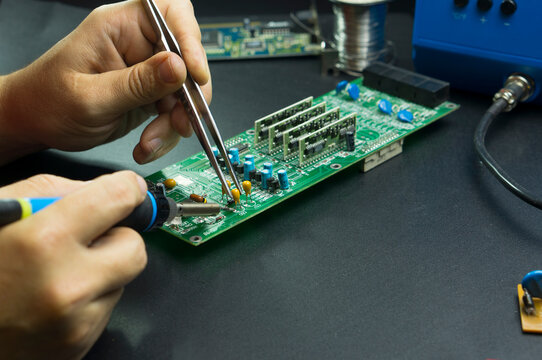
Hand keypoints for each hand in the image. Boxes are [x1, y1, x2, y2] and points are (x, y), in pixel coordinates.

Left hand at [0, 0, 210, 164]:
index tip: (195, 73)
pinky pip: (174, 110)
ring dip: (176, 121)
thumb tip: (179, 67)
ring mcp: (145, 71)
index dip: (190, 39)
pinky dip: (167, 132)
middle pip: (186, 57)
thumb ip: (137, 83)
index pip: (171, 14)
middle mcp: (136, 45)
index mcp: (118, 28)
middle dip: (187, 94)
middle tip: (181, 121)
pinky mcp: (149, 94)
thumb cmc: (48, 102)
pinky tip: (148, 144)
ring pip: (184, 90)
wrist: (35, 124)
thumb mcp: (92, 97)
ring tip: (152, 141)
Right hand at [0, 171, 147, 359]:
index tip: (127, 190)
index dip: (125, 189)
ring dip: (100, 272)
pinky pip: (105, 309)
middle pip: (134, 247)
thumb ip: (53, 193)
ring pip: (121, 280)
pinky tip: (52, 299)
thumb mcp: (1, 209)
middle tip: (88, 239)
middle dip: (116, 238)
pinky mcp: (77, 345)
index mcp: (44, 241)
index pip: (117, 198)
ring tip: (56, 274)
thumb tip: (101, 190)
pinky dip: (88, 300)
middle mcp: (67, 285)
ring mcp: (75, 322)